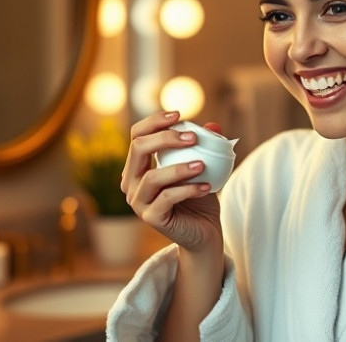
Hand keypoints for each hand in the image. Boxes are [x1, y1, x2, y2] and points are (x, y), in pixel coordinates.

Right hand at [121, 111, 223, 252]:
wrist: (204, 231)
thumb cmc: (198, 196)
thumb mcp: (202, 167)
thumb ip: (205, 146)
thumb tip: (214, 125)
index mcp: (138, 166)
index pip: (137, 135)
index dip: (155, 121)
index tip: (180, 114)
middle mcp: (131, 182)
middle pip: (138, 149)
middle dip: (165, 138)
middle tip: (193, 137)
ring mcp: (138, 202)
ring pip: (151, 177)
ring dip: (179, 168)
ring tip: (202, 165)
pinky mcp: (151, 218)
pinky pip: (167, 198)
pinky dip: (187, 189)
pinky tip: (206, 186)